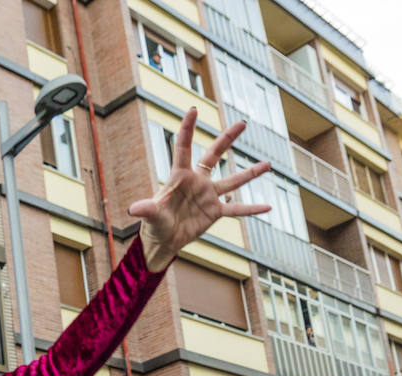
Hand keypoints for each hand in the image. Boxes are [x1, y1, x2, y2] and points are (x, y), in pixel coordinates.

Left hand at [128, 108, 270, 270]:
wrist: (163, 240)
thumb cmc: (154, 223)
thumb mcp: (151, 216)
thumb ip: (146, 209)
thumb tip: (133, 209)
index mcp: (179, 176)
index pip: (183, 147)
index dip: (187, 129)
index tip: (193, 109)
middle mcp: (197, 181)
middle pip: (214, 155)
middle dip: (227, 139)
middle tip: (242, 123)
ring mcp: (208, 196)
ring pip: (233, 181)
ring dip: (250, 173)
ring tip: (268, 164)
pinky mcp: (215, 212)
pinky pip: (237, 210)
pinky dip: (251, 209)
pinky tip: (267, 207)